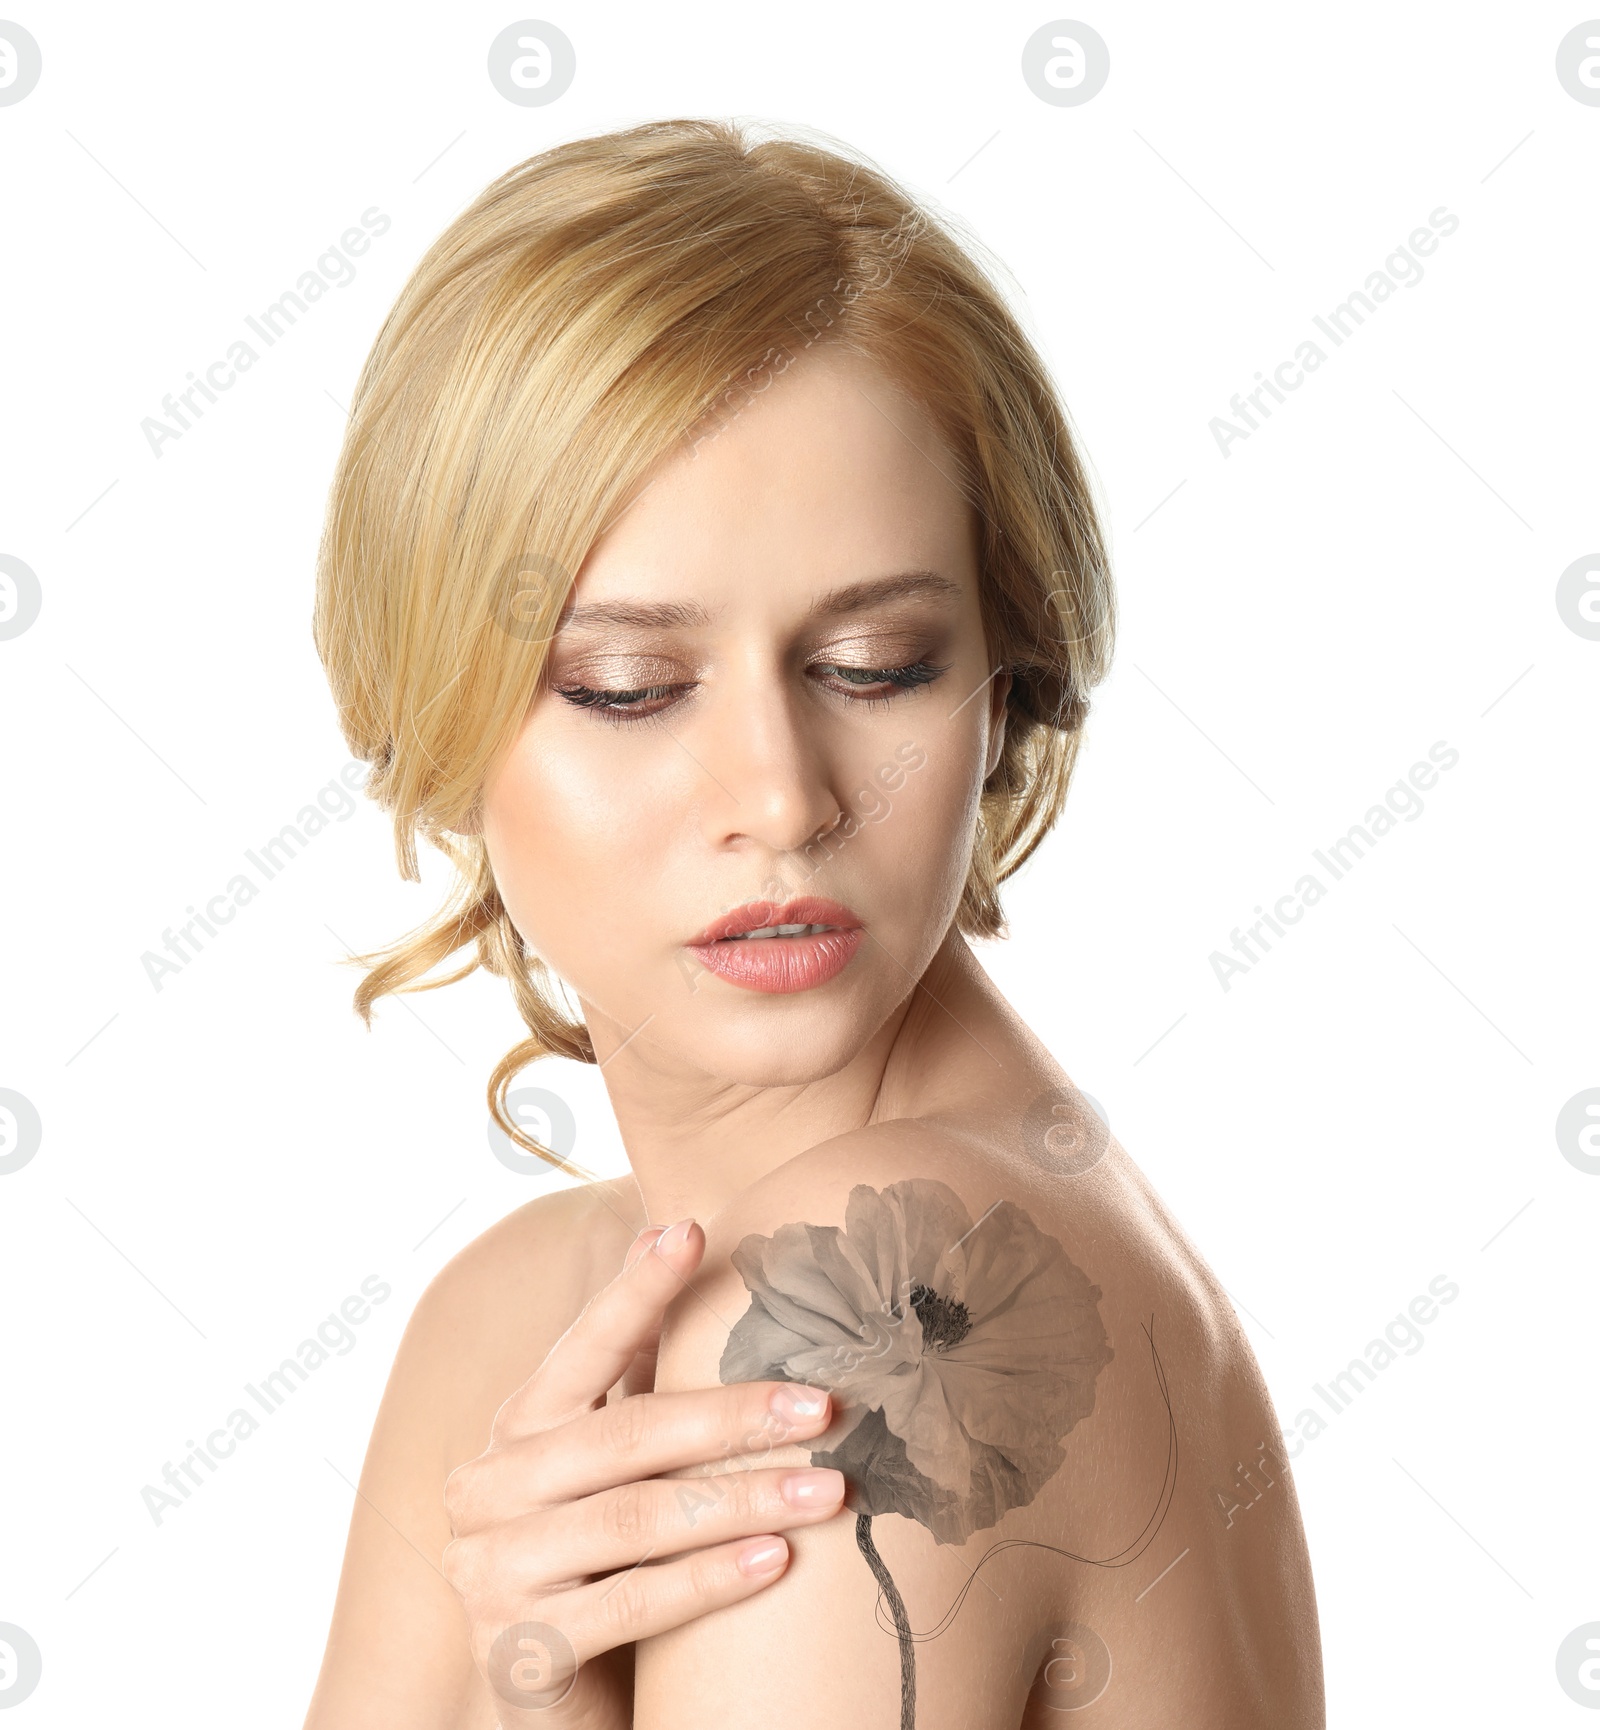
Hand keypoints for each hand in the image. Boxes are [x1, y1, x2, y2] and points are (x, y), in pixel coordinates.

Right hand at [441, 1218, 844, 1726]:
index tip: (693, 1231)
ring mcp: (495, 1569)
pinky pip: (634, 1603)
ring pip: (637, 1517)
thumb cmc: (600, 1561)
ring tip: (827, 1490)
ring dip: (743, 1498)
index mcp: (519, 1426)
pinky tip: (776, 1561)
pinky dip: (711, 1579)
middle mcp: (491, 1486)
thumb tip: (687, 1244)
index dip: (636, 1289)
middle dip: (733, 1415)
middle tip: (824, 1408)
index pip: (584, 1345)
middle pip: (627, 1434)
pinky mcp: (521, 1651)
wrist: (550, 1700)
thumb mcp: (614, 1465)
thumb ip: (640, 1378)